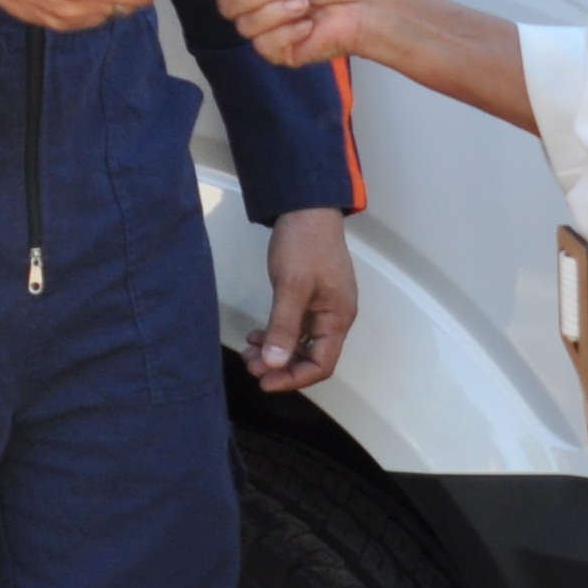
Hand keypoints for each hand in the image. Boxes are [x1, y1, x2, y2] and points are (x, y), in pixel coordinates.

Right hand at [207, 0, 386, 66]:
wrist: (363, 6)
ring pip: (244, 26)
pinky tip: (307, 25)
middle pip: (226, 5)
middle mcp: (256, 4)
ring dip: (276, 12)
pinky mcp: (278, 52)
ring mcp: (266, 30)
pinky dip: (288, 31)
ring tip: (304, 4)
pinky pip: (264, 44)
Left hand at [249, 207, 357, 391]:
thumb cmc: (305, 242)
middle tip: (251, 365)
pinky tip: (257, 335)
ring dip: (276, 352)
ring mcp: (323, 306)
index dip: (293, 378)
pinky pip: (295, 327)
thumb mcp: (292, 286)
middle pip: (311, 358)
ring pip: (300, 344)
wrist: (306, 207)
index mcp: (338, 317)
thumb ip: (284, 326)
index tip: (265, 380)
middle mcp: (335, 316)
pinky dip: (276, 335)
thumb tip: (275, 363)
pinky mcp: (310, 297)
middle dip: (281, 366)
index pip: (321, 365)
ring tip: (250, 352)